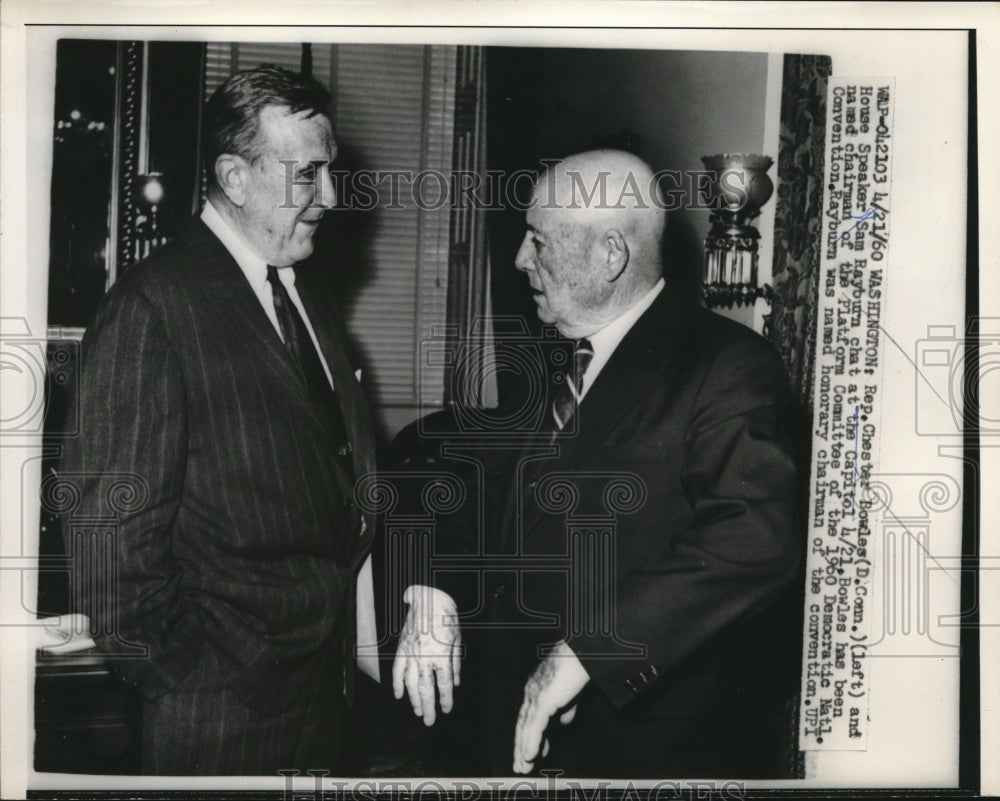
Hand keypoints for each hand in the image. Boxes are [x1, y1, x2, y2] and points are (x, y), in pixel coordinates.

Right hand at [392, 584, 461, 725]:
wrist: (430, 598)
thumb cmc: (447, 618)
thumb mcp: (458, 640)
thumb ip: (455, 663)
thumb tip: (455, 682)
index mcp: (441, 656)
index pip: (443, 685)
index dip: (445, 700)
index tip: (446, 710)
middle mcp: (424, 657)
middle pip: (425, 688)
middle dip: (428, 707)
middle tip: (429, 721)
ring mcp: (411, 653)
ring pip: (409, 682)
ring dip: (413, 699)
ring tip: (418, 711)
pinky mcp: (402, 647)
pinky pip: (397, 669)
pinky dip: (397, 683)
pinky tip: (399, 695)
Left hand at [512, 640, 588, 773]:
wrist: (583, 652)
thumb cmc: (578, 666)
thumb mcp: (571, 692)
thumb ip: (566, 707)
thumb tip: (564, 723)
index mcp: (537, 690)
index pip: (529, 718)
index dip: (529, 737)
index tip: (531, 754)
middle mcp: (532, 693)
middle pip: (523, 725)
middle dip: (521, 746)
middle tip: (520, 766)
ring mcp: (536, 695)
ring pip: (526, 728)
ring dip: (523, 749)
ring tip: (523, 766)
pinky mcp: (543, 698)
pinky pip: (534, 725)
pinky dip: (531, 742)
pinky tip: (530, 755)